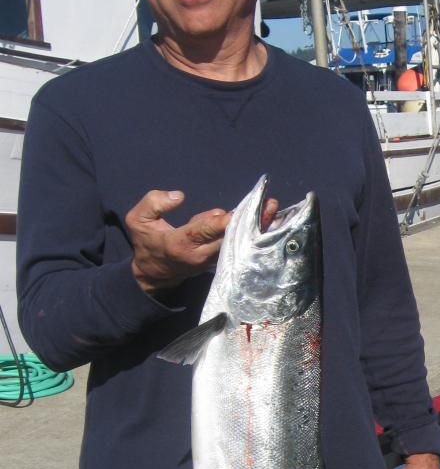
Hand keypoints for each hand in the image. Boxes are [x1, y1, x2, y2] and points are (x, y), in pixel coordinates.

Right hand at [126, 189, 278, 293]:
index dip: (220, 223)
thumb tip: (179, 196)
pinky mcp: (220, 260)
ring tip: (274, 209)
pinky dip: (253, 234)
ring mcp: (212, 260)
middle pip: (228, 237)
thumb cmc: (147, 241)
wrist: (155, 272)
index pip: (202, 232)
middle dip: (249, 222)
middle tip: (270, 204)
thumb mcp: (137, 219)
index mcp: (180, 243)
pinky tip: (270, 221)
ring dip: (257, 227)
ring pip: (237, 243)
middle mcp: (199, 254)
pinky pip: (238, 246)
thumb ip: (154, 203)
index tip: (237, 213)